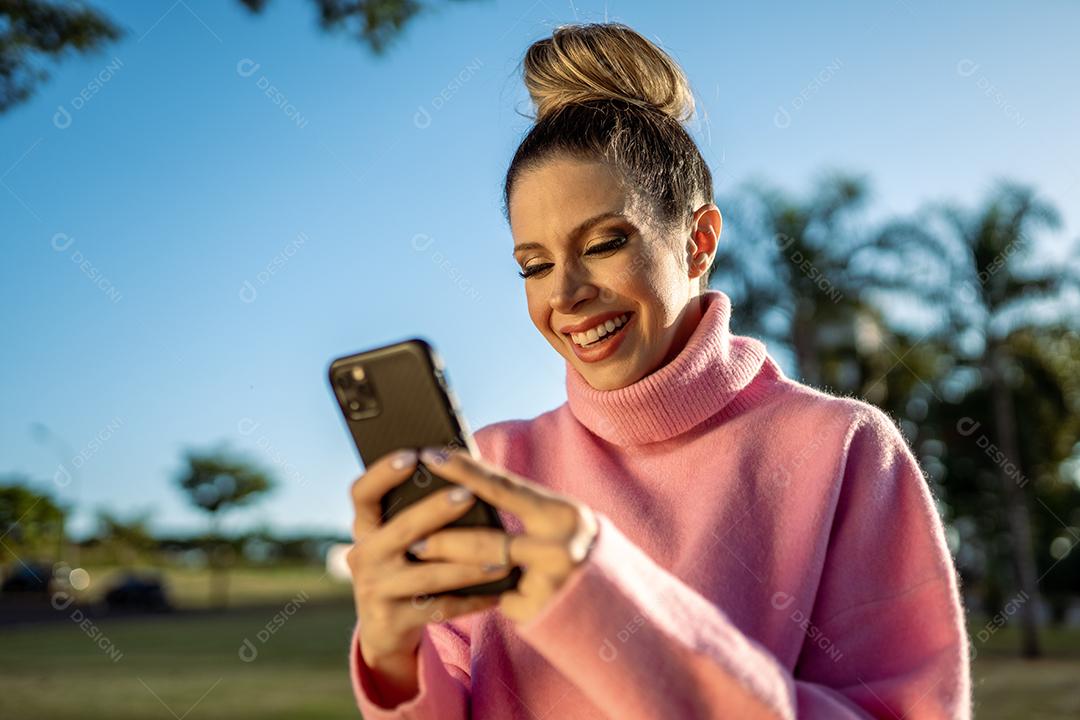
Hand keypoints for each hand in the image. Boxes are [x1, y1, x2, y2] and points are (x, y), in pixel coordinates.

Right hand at [347, 448, 511, 665]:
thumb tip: (464, 475)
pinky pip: (440, 607)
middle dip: (436, 510)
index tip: (414, 455)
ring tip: (502, 555)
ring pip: (428, 573)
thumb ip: (417, 512)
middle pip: (401, 528)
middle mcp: (363, 555)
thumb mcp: (400, 540)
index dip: (383, 472)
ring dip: (468, 564)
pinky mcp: (391, 620)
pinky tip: (499, 592)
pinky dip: (472, 600)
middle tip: (468, 494)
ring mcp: (374, 589)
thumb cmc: (405, 566)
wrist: (385, 629)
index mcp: (365, 527)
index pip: (362, 493)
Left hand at [412, 445, 599, 625]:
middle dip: (444, 537)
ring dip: (447, 566)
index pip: (504, 487)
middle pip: (488, 541)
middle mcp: (562, 548)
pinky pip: (498, 598)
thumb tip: (464, 485)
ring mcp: (553, 584)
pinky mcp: (541, 612)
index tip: (431, 455)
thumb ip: (520, 507)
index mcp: (563, 514)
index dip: (465, 470)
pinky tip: (463, 592)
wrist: (616, 600)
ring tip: (419, 556)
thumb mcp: (555, 521)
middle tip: (410, 534)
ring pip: (485, 571)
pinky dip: (482, 593)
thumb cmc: (570, 547)